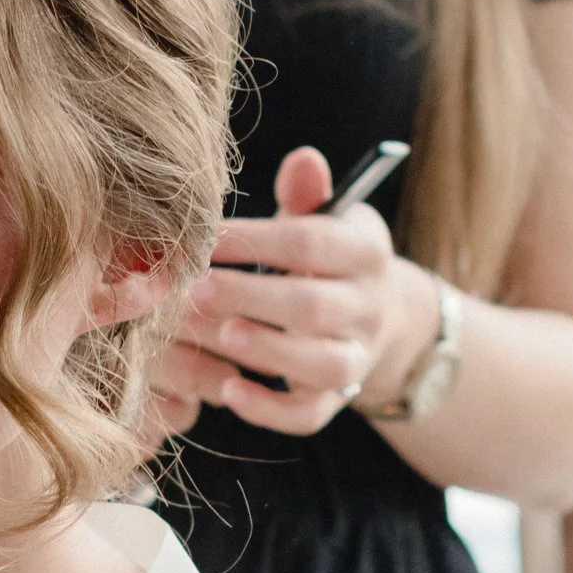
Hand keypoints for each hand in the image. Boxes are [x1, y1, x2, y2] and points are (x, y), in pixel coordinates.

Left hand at [162, 147, 425, 440]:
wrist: (377, 316)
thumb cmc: (325, 259)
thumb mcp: (324, 221)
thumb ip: (307, 195)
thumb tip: (302, 157)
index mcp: (365, 252)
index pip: (312, 242)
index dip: (257, 240)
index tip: (205, 238)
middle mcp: (369, 307)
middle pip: (313, 305)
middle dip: (252, 296)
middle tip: (195, 290)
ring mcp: (357, 357)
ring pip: (322, 364)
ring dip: (269, 351)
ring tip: (221, 335)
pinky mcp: (337, 399)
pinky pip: (311, 414)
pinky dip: (272, 408)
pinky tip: (230, 391)